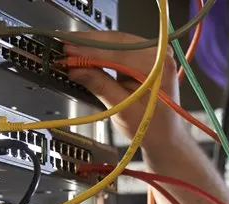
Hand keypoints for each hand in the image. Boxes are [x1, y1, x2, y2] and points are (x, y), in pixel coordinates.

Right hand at [65, 31, 187, 156]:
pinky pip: (119, 48)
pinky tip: (84, 51)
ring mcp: (153, 54)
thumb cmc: (151, 127)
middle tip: (64, 45)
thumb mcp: (122, 110)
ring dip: (92, 45)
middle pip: (117, 42)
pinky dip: (101, 50)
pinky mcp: (144, 56)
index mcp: (159, 68)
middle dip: (88, 44)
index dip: (90, 51)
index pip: (118, 53)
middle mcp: (159, 55)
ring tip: (70, 48)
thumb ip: (100, 86)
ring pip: (116, 42)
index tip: (68, 50)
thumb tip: (77, 69)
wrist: (164, 136)